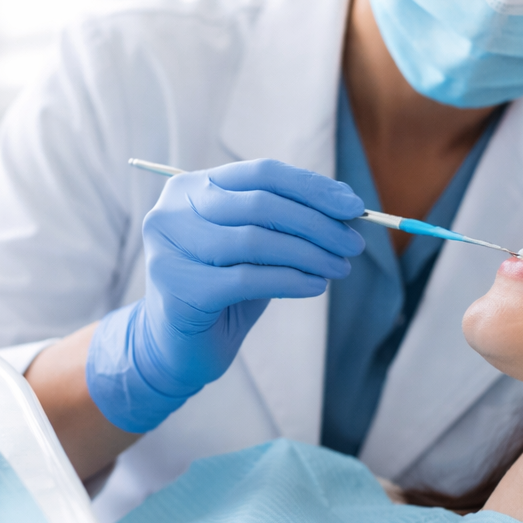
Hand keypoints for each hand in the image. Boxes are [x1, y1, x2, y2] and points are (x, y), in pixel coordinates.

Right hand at [86, 159, 365, 432]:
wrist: (179, 348)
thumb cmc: (222, 288)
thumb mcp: (254, 245)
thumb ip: (285, 219)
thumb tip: (345, 205)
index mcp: (189, 188)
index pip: (260, 173)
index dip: (312, 187)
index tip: (353, 207)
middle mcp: (171, 211)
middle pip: (260, 204)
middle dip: (316, 223)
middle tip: (353, 243)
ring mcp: (169, 250)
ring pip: (254, 241)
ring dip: (308, 253)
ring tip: (339, 267)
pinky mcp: (179, 289)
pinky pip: (248, 279)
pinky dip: (290, 281)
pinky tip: (315, 286)